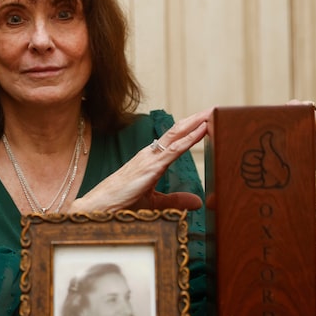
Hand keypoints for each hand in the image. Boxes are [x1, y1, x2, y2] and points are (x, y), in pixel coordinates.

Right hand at [68, 108, 210, 212]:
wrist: (100, 206)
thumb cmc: (121, 202)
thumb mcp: (154, 202)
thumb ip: (175, 200)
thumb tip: (197, 202)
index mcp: (150, 159)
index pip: (173, 138)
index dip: (190, 127)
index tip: (206, 119)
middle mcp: (150, 153)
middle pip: (177, 130)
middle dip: (196, 119)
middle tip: (215, 109)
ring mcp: (150, 158)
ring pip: (177, 134)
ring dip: (196, 123)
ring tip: (213, 113)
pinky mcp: (151, 167)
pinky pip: (174, 149)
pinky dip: (190, 138)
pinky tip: (203, 130)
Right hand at [240, 131, 290, 188]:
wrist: (281, 175)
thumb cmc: (276, 164)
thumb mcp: (270, 154)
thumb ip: (267, 144)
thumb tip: (269, 133)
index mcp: (250, 158)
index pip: (245, 162)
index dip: (254, 163)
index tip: (261, 161)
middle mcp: (248, 165)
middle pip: (244, 170)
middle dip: (256, 171)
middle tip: (263, 168)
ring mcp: (250, 173)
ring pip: (246, 177)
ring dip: (257, 177)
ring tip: (263, 174)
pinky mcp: (252, 181)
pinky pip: (250, 183)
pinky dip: (258, 183)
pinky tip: (263, 180)